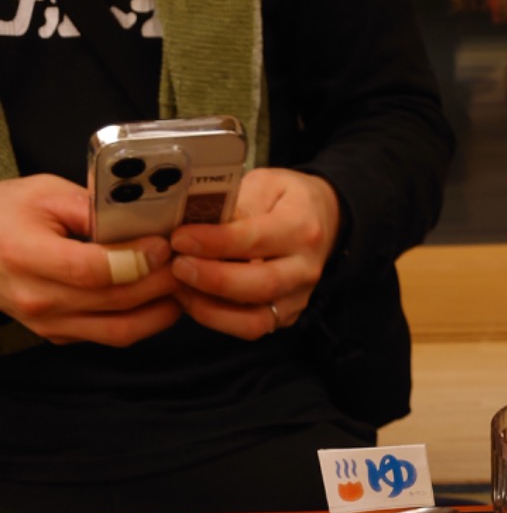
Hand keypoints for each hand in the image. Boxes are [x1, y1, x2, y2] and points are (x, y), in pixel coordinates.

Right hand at [0, 175, 179, 345]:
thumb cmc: (5, 214)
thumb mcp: (44, 193)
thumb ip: (92, 208)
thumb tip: (140, 221)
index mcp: (27, 256)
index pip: (92, 270)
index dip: (135, 260)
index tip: (162, 246)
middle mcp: (38, 299)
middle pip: (114, 303)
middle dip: (159, 284)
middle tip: (184, 264)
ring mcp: (48, 324)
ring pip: (118, 331)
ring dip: (158, 312)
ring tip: (177, 287)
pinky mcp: (58, 335)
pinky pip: (108, 336)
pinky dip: (139, 321)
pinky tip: (154, 299)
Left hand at [170, 168, 341, 339]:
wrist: (322, 220)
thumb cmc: (286, 199)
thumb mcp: (264, 184)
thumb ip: (235, 206)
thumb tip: (198, 225)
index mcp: (301, 228)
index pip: (256, 240)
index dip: (214, 242)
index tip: (180, 238)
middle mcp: (304, 269)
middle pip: (259, 286)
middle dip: (212, 280)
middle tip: (177, 267)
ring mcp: (297, 298)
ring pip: (254, 320)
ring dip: (210, 309)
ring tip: (180, 287)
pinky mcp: (285, 317)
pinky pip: (250, 328)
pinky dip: (217, 318)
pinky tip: (193, 299)